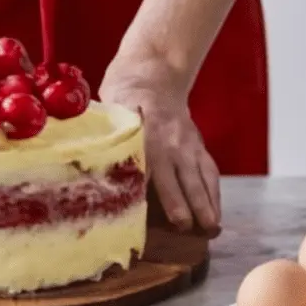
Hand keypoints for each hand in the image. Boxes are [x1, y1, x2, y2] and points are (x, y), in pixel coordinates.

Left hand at [99, 60, 220, 236]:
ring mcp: (187, 144)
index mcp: (143, 135)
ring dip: (206, 202)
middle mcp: (169, 142)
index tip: (146, 212)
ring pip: (200, 176)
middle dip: (184, 201)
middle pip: (178, 175)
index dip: (145, 190)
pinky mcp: (198, 146)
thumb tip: (89, 178)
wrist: (152, 77)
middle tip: (187, 227)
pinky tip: (216, 213)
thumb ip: (105, 145)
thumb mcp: (108, 119)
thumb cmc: (121, 102)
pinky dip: (215, 193)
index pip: (146, 168)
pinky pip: (210, 171)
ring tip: (211, 228)